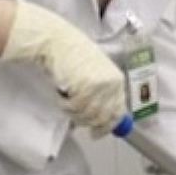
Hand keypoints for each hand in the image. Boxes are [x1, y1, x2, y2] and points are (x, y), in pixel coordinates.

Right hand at [2, 0, 125, 133]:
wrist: (57, 41)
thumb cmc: (72, 55)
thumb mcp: (95, 73)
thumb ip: (101, 95)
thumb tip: (101, 120)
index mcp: (117, 79)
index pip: (118, 112)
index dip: (106, 126)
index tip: (96, 133)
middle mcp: (112, 83)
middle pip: (102, 117)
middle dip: (86, 121)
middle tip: (74, 119)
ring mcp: (100, 86)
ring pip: (88, 115)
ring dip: (74, 113)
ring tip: (66, 101)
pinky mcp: (85, 87)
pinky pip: (75, 108)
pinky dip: (65, 106)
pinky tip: (61, 95)